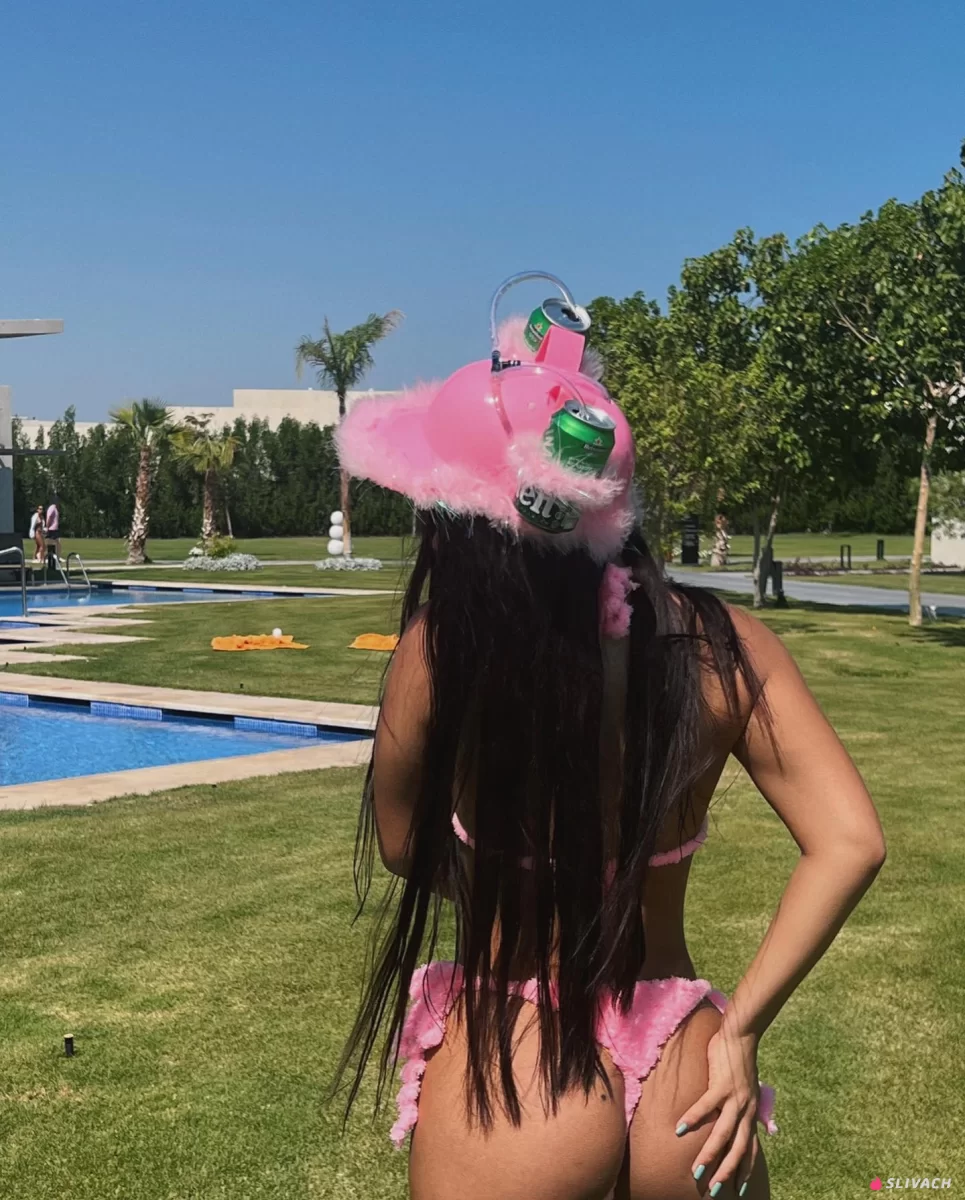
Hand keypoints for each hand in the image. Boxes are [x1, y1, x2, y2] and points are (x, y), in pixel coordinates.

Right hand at [676, 1027, 761, 1196]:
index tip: (740, 1190)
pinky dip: (693, 1119)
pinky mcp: (721, 1085)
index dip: (746, 1170)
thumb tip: (738, 1117)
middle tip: (715, 1190)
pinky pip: (705, 1106)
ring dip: (710, 1154)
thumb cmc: (738, 1059)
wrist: (741, 1035)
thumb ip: (742, 1104)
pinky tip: (679, 1130)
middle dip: (727, 1172)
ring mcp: (734, 1099)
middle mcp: (745, 1110)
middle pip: (738, 1149)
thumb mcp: (746, 1088)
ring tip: (697, 1170)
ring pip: (723, 1134)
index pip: (750, 1148)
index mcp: (750, 1113)